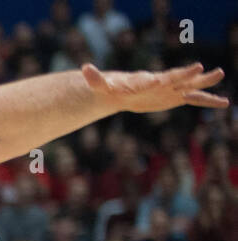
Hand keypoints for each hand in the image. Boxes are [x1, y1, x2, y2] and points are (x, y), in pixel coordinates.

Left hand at [82, 62, 227, 112]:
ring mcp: (172, 90)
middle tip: (205, 70)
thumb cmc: (114, 88)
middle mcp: (164, 83)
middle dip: (190, 76)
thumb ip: (96, 78)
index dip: (175, 77)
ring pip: (192, 87)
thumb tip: (84, 69)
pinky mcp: (174, 98)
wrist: (122, 90)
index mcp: (150, 81)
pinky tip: (224, 103)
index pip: (164, 78)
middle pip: (180, 79)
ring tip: (220, 74)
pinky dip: (209, 101)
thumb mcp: (103, 86)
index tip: (189, 70)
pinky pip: (195, 100)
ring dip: (206, 83)